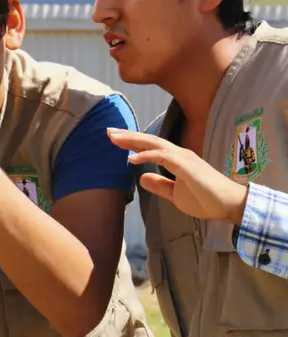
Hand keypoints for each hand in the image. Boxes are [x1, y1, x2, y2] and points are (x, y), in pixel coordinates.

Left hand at [107, 128, 248, 223]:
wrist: (229, 205)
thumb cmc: (206, 199)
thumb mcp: (176, 194)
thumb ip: (160, 185)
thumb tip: (141, 179)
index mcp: (176, 159)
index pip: (150, 146)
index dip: (132, 141)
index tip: (114, 138)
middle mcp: (179, 154)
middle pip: (149, 140)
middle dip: (127, 135)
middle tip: (108, 131)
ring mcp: (183, 158)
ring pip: (154, 144)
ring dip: (133, 140)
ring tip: (114, 138)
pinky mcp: (186, 166)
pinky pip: (163, 156)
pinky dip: (146, 155)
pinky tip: (130, 158)